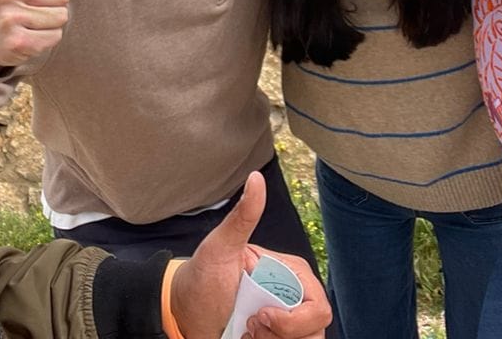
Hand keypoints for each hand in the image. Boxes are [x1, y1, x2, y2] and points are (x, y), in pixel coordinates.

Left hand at [171, 172, 331, 338]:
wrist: (184, 313)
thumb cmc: (202, 277)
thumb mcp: (220, 248)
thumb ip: (242, 217)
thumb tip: (255, 179)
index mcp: (292, 275)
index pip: (317, 307)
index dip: (293, 321)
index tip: (261, 317)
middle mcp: (297, 299)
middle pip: (316, 331)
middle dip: (283, 336)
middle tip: (251, 327)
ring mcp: (290, 324)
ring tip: (249, 334)